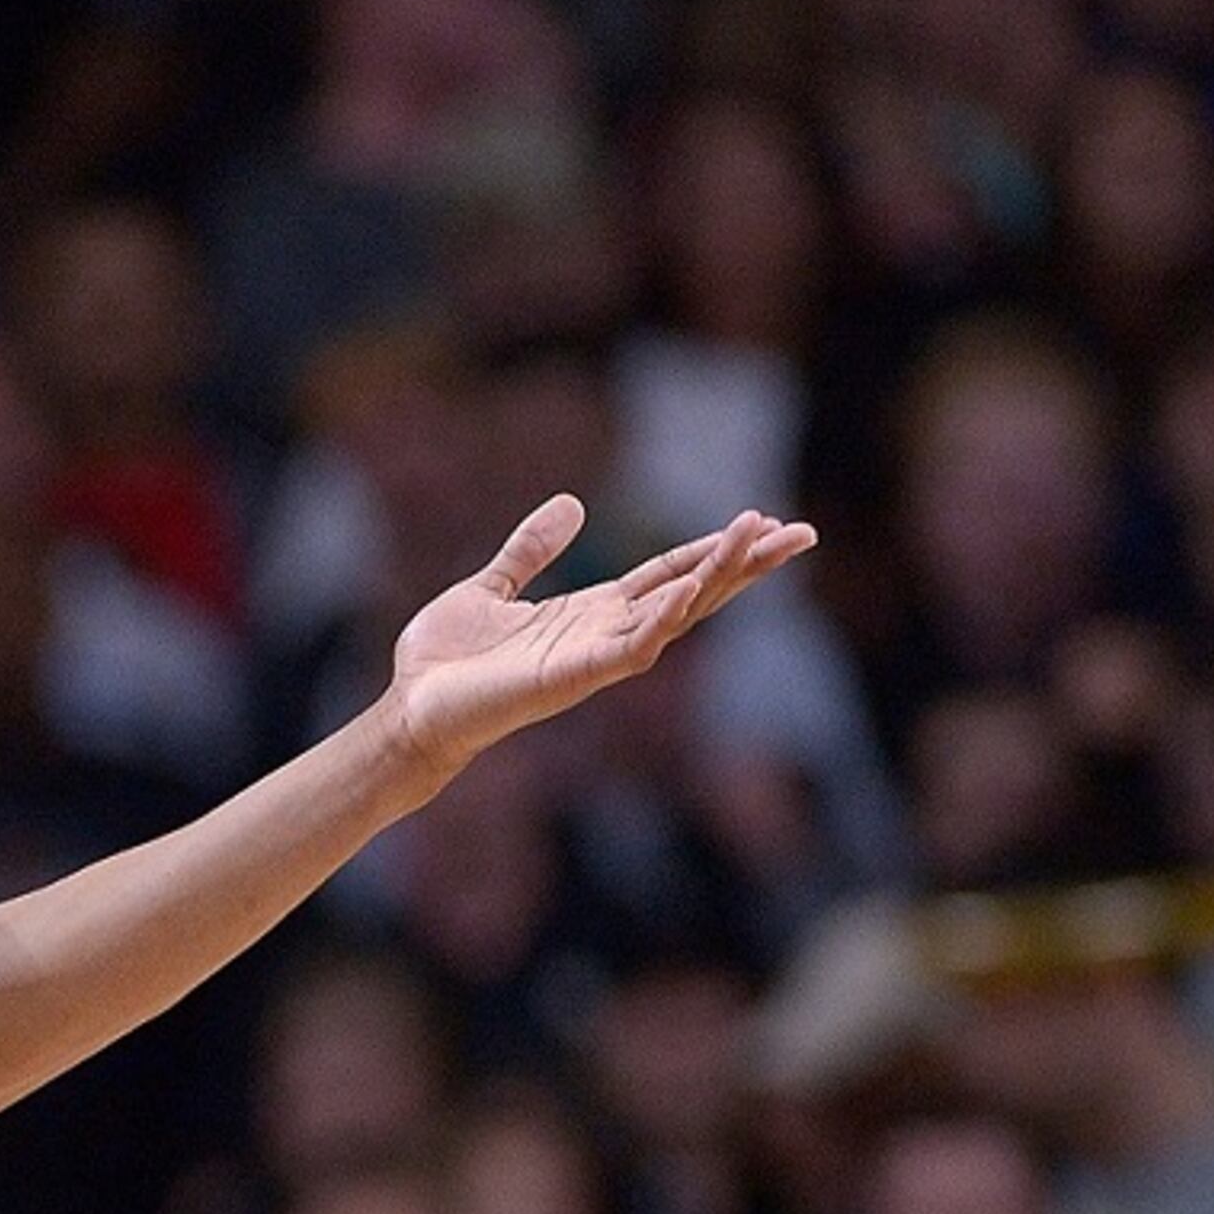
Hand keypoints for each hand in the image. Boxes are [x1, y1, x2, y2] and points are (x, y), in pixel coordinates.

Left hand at [380, 501, 813, 779]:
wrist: (410, 710)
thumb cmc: (445, 661)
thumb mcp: (492, 587)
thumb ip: (531, 550)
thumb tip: (572, 504)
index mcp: (590, 613)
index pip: (668, 574)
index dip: (714, 550)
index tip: (763, 522)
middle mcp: (603, 636)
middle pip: (691, 593)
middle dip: (746, 565)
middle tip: (803, 534)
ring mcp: (592, 659)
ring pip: (673, 616)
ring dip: (716, 580)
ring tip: (761, 542)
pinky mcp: (570, 679)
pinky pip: (629, 650)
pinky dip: (660, 621)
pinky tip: (688, 592)